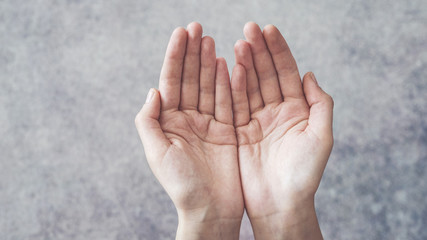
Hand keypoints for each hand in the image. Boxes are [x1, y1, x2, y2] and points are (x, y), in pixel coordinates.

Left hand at [135, 23, 243, 238]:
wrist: (211, 209)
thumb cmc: (182, 185)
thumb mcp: (157, 153)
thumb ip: (149, 121)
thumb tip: (153, 90)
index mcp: (168, 122)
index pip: (171, 82)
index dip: (175, 57)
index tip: (181, 33)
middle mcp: (187, 119)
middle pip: (190, 79)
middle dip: (193, 53)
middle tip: (197, 28)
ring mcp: (208, 124)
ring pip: (208, 86)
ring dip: (209, 63)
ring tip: (210, 40)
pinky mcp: (227, 131)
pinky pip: (227, 102)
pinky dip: (227, 83)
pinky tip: (226, 64)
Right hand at [230, 22, 333, 238]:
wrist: (280, 204)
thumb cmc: (304, 174)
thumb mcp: (322, 137)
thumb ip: (321, 104)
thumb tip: (309, 74)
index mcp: (298, 111)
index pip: (287, 73)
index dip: (279, 51)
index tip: (269, 30)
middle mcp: (277, 112)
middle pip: (266, 75)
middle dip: (259, 51)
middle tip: (250, 28)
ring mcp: (257, 121)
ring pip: (249, 86)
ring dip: (244, 64)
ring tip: (238, 43)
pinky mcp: (240, 133)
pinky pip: (235, 105)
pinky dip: (232, 87)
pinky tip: (228, 68)